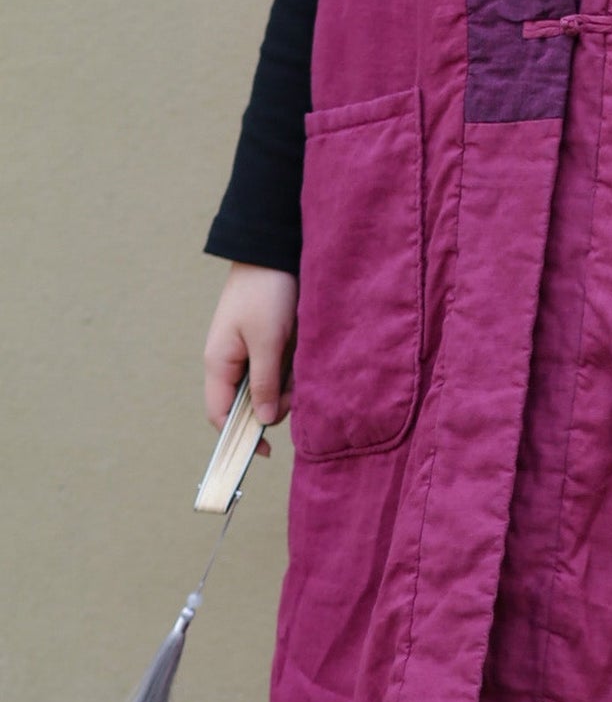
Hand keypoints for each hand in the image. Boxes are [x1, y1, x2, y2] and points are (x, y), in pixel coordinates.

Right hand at [203, 262, 299, 456]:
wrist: (274, 251)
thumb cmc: (265, 294)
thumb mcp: (267, 341)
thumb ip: (265, 383)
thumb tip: (264, 421)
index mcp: (219, 363)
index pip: (219, 414)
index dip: (238, 436)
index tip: (264, 450)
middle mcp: (231, 361)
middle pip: (250, 403)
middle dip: (276, 403)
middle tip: (297, 390)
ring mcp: (249, 351)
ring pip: (270, 386)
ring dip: (288, 384)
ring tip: (301, 362)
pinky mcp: (268, 341)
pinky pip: (280, 367)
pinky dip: (293, 368)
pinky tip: (303, 354)